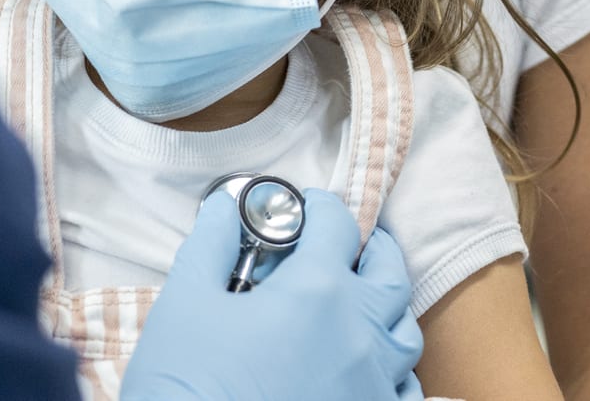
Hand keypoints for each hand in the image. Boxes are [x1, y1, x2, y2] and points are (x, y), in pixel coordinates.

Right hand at [122, 189, 424, 400]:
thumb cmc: (185, 388)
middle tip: (350, 245)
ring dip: (387, 309)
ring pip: (404, 334)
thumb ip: (210, 245)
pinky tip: (365, 370)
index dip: (320, 207)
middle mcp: (360, 336)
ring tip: (362, 305)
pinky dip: (392, 372)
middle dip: (371, 250)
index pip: (337, 225)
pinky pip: (404, 392)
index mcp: (318, 293)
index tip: (306, 207)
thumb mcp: (185, 304)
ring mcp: (373, 387)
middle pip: (390, 274)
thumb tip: (224, 208)